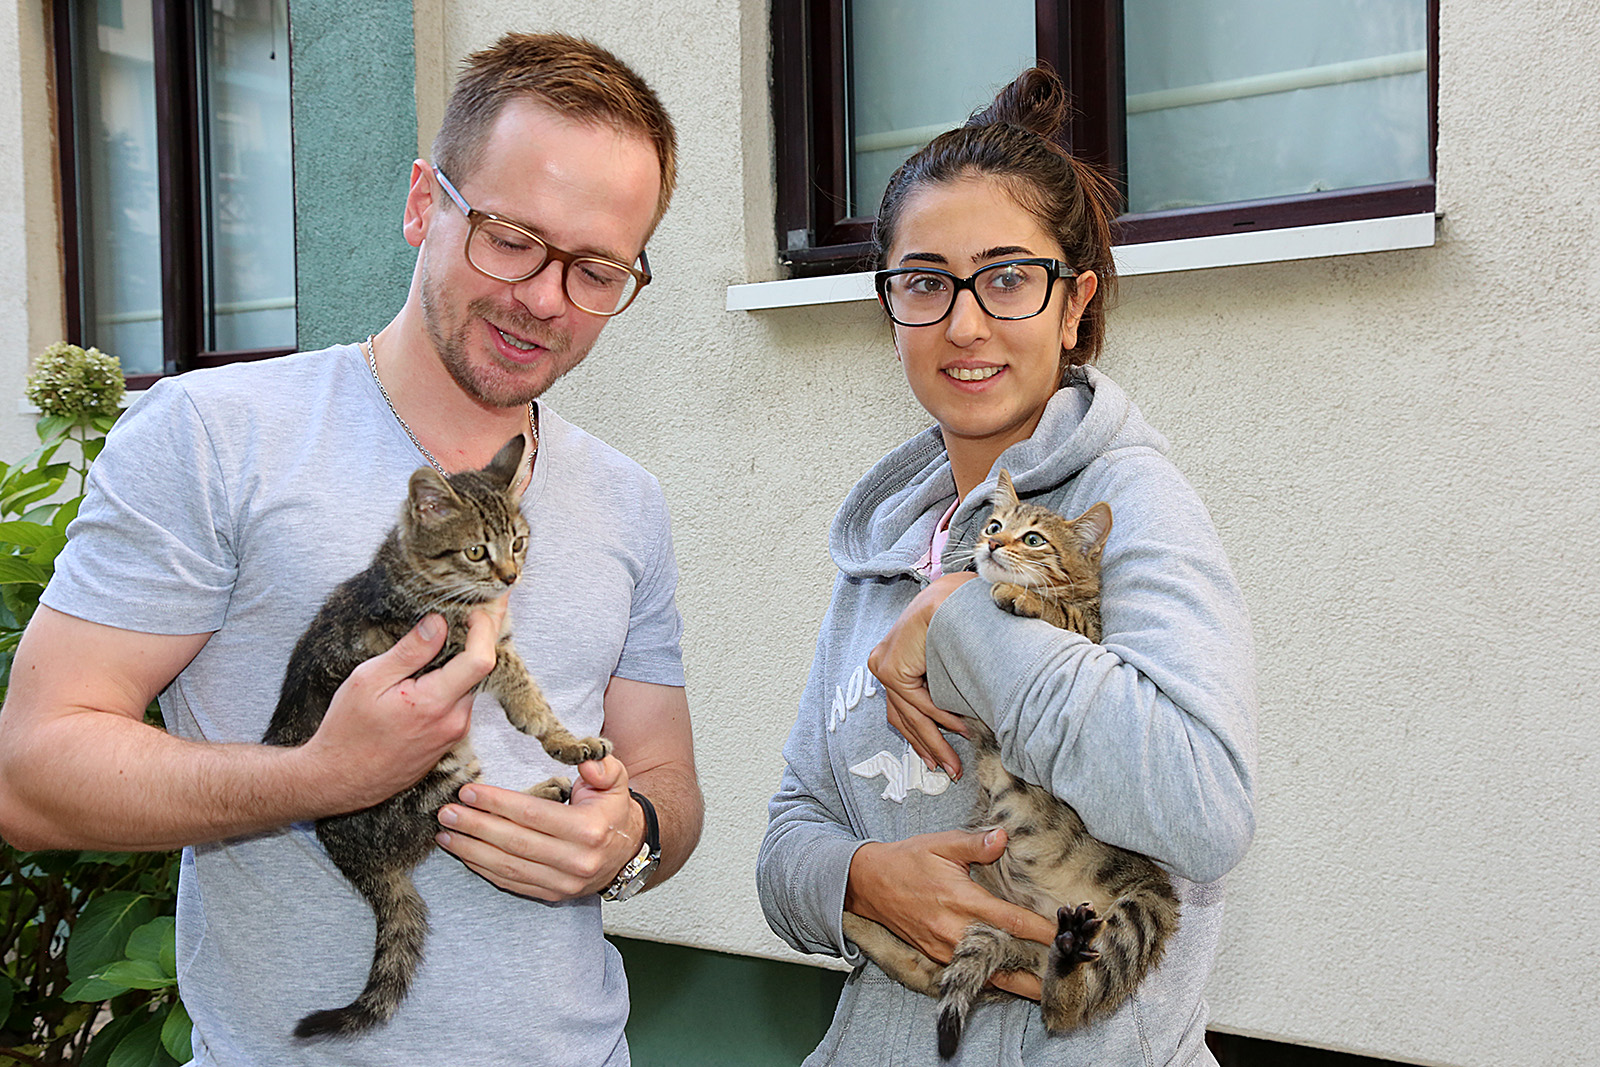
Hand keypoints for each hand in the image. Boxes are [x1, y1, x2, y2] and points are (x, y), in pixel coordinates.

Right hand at [297, 602, 504, 812]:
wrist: (338, 780)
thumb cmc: (346, 732)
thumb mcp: (368, 680)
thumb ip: (409, 652)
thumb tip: (439, 623)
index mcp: (434, 704)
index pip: (481, 660)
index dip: (487, 627)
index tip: (481, 605)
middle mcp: (453, 722)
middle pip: (481, 670)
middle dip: (479, 638)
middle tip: (474, 607)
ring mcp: (452, 734)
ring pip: (470, 686)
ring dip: (464, 660)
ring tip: (451, 633)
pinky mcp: (447, 741)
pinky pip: (460, 703)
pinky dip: (455, 681)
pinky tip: (438, 666)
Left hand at [435, 755, 645, 901]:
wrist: (628, 850)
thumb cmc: (612, 810)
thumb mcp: (617, 779)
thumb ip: (602, 767)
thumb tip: (586, 764)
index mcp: (589, 829)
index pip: (533, 814)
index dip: (497, 803)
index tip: (468, 791)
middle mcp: (576, 861)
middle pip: (515, 842)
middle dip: (476, 826)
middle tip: (447, 812)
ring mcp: (563, 883)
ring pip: (508, 867)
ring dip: (471, 851)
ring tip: (446, 833)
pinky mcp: (552, 895)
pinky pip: (512, 883)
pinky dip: (484, 869)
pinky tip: (465, 854)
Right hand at [845, 828, 1054, 1000]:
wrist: (868, 883)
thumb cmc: (907, 860)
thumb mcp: (940, 843)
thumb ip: (975, 843)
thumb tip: (1003, 836)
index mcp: (960, 900)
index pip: (1010, 920)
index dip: (1040, 930)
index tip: (1064, 934)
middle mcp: (954, 930)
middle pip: (1003, 960)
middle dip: (1034, 971)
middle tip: (1064, 976)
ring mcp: (944, 948)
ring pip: (988, 974)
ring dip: (1017, 983)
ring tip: (1046, 990)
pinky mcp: (936, 956)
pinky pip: (969, 973)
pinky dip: (993, 980)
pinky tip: (1013, 983)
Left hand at [869, 572, 976, 778]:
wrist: (955, 596)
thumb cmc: (959, 622)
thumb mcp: (947, 661)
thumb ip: (943, 687)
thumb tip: (959, 720)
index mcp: (894, 660)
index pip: (904, 709)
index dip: (923, 737)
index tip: (940, 761)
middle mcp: (883, 662)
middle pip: (904, 717)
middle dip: (929, 747)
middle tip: (949, 771)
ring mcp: (883, 664)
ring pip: (910, 715)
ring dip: (936, 742)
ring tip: (954, 763)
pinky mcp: (889, 668)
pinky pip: (917, 702)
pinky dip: (939, 718)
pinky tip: (959, 729)